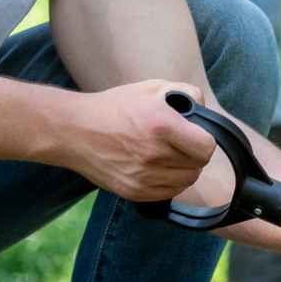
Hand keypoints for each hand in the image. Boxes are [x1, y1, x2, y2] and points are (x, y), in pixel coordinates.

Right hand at [67, 80, 215, 201]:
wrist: (74, 130)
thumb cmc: (115, 107)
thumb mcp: (151, 88)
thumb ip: (185, 92)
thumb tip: (203, 108)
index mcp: (161, 125)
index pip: (206, 147)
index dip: (204, 140)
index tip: (194, 135)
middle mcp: (154, 154)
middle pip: (198, 165)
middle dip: (194, 154)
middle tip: (180, 144)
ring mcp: (143, 177)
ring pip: (186, 181)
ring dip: (183, 169)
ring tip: (168, 156)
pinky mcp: (134, 192)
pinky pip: (168, 193)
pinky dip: (169, 182)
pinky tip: (157, 168)